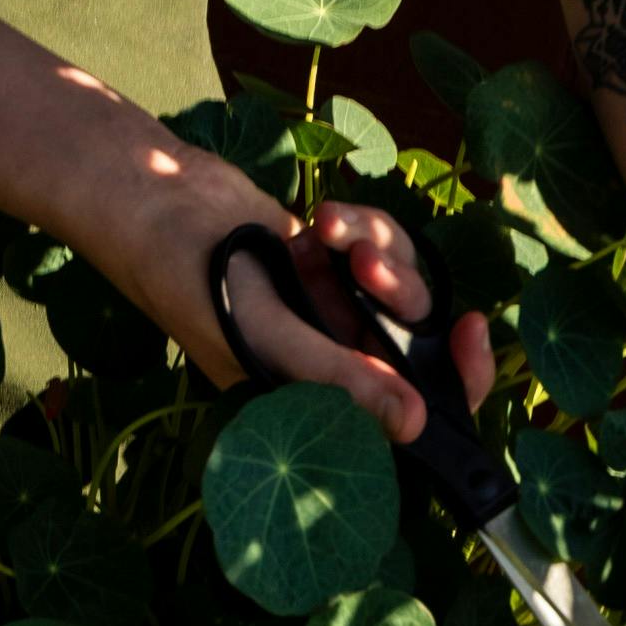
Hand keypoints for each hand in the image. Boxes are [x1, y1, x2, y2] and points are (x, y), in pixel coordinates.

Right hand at [105, 163, 493, 438]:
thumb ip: (339, 379)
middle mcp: (330, 364)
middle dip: (405, 300)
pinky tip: (320, 219)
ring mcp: (333, 312)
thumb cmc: (192, 279)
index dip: (450, 389)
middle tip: (380, 267)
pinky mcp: (332, 265)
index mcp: (312, 405)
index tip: (470, 336)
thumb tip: (414, 425)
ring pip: (401, 291)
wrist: (154, 200)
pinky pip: (380, 249)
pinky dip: (361, 229)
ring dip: (379, 255)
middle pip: (418, 350)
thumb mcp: (264, 334)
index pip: (401, 421)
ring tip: (329, 231)